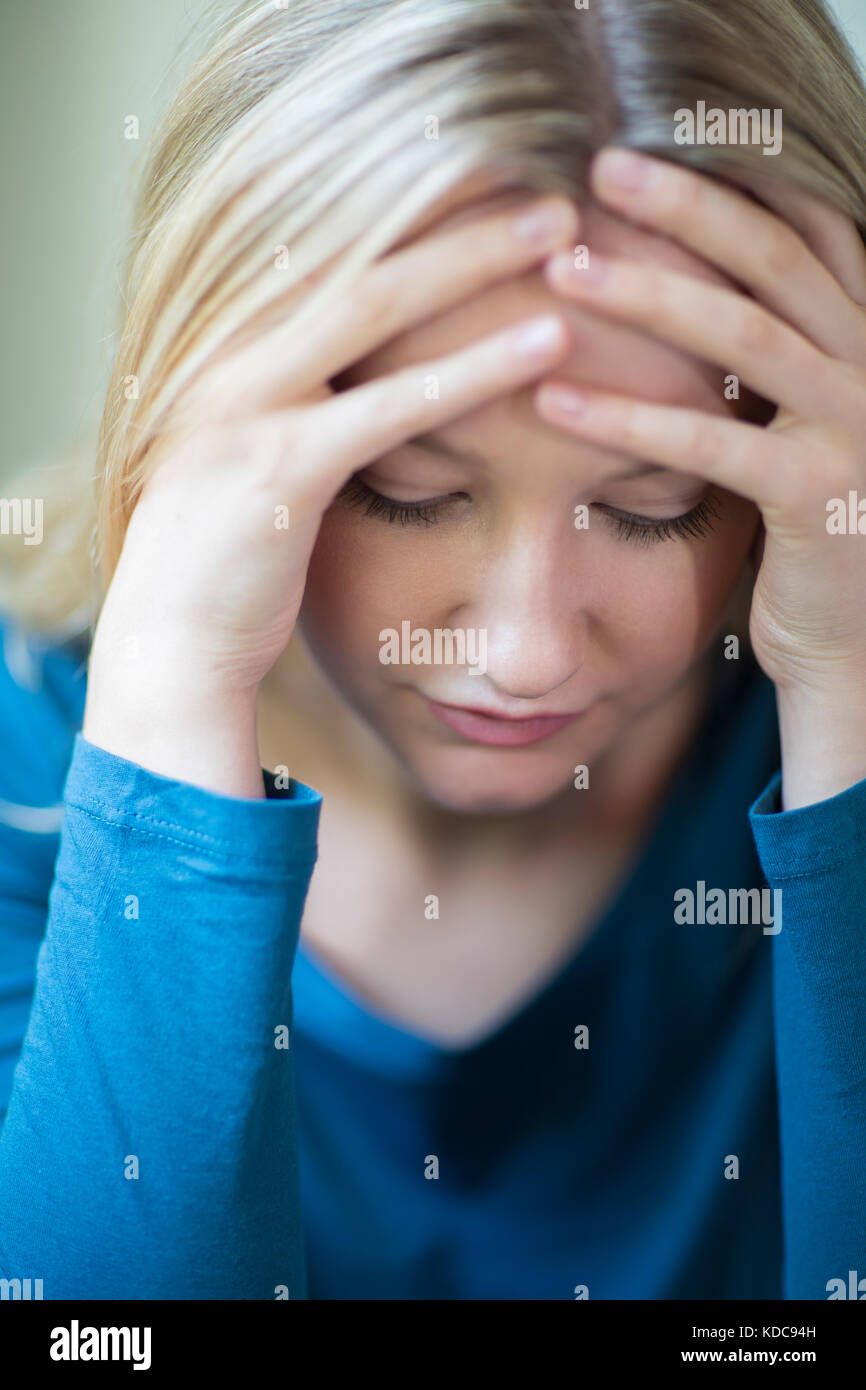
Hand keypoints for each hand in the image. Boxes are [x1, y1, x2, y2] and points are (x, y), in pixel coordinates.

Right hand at [84, 195, 578, 791]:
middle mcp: (229, 351)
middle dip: (454, 209)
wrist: (171, 641)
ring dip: (475, 261)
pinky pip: (391, 406)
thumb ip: (312, 392)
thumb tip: (385, 361)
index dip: (415, 205)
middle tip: (546, 184)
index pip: (330, 244)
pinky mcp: (281, 465)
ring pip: (374, 304)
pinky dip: (473, 370)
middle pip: (355, 250)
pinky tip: (544, 347)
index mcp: (228, 339)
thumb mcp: (263, 448)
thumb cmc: (231, 554)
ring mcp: (247, 401)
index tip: (492, 180)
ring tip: (563, 232)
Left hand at [534, 147, 865, 806]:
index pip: (805, 233)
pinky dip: (629, 418)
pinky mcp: (817, 496)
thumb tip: (675, 297)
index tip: (644, 151)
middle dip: (685, 205)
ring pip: (746, 334)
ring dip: (647, 293)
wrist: (855, 645)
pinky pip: (714, 442)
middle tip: (596, 170)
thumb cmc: (806, 536)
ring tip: (561, 270)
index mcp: (862, 341)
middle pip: (775, 258)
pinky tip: (554, 400)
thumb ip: (760, 366)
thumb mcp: (792, 431)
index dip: (729, 185)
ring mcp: (855, 426)